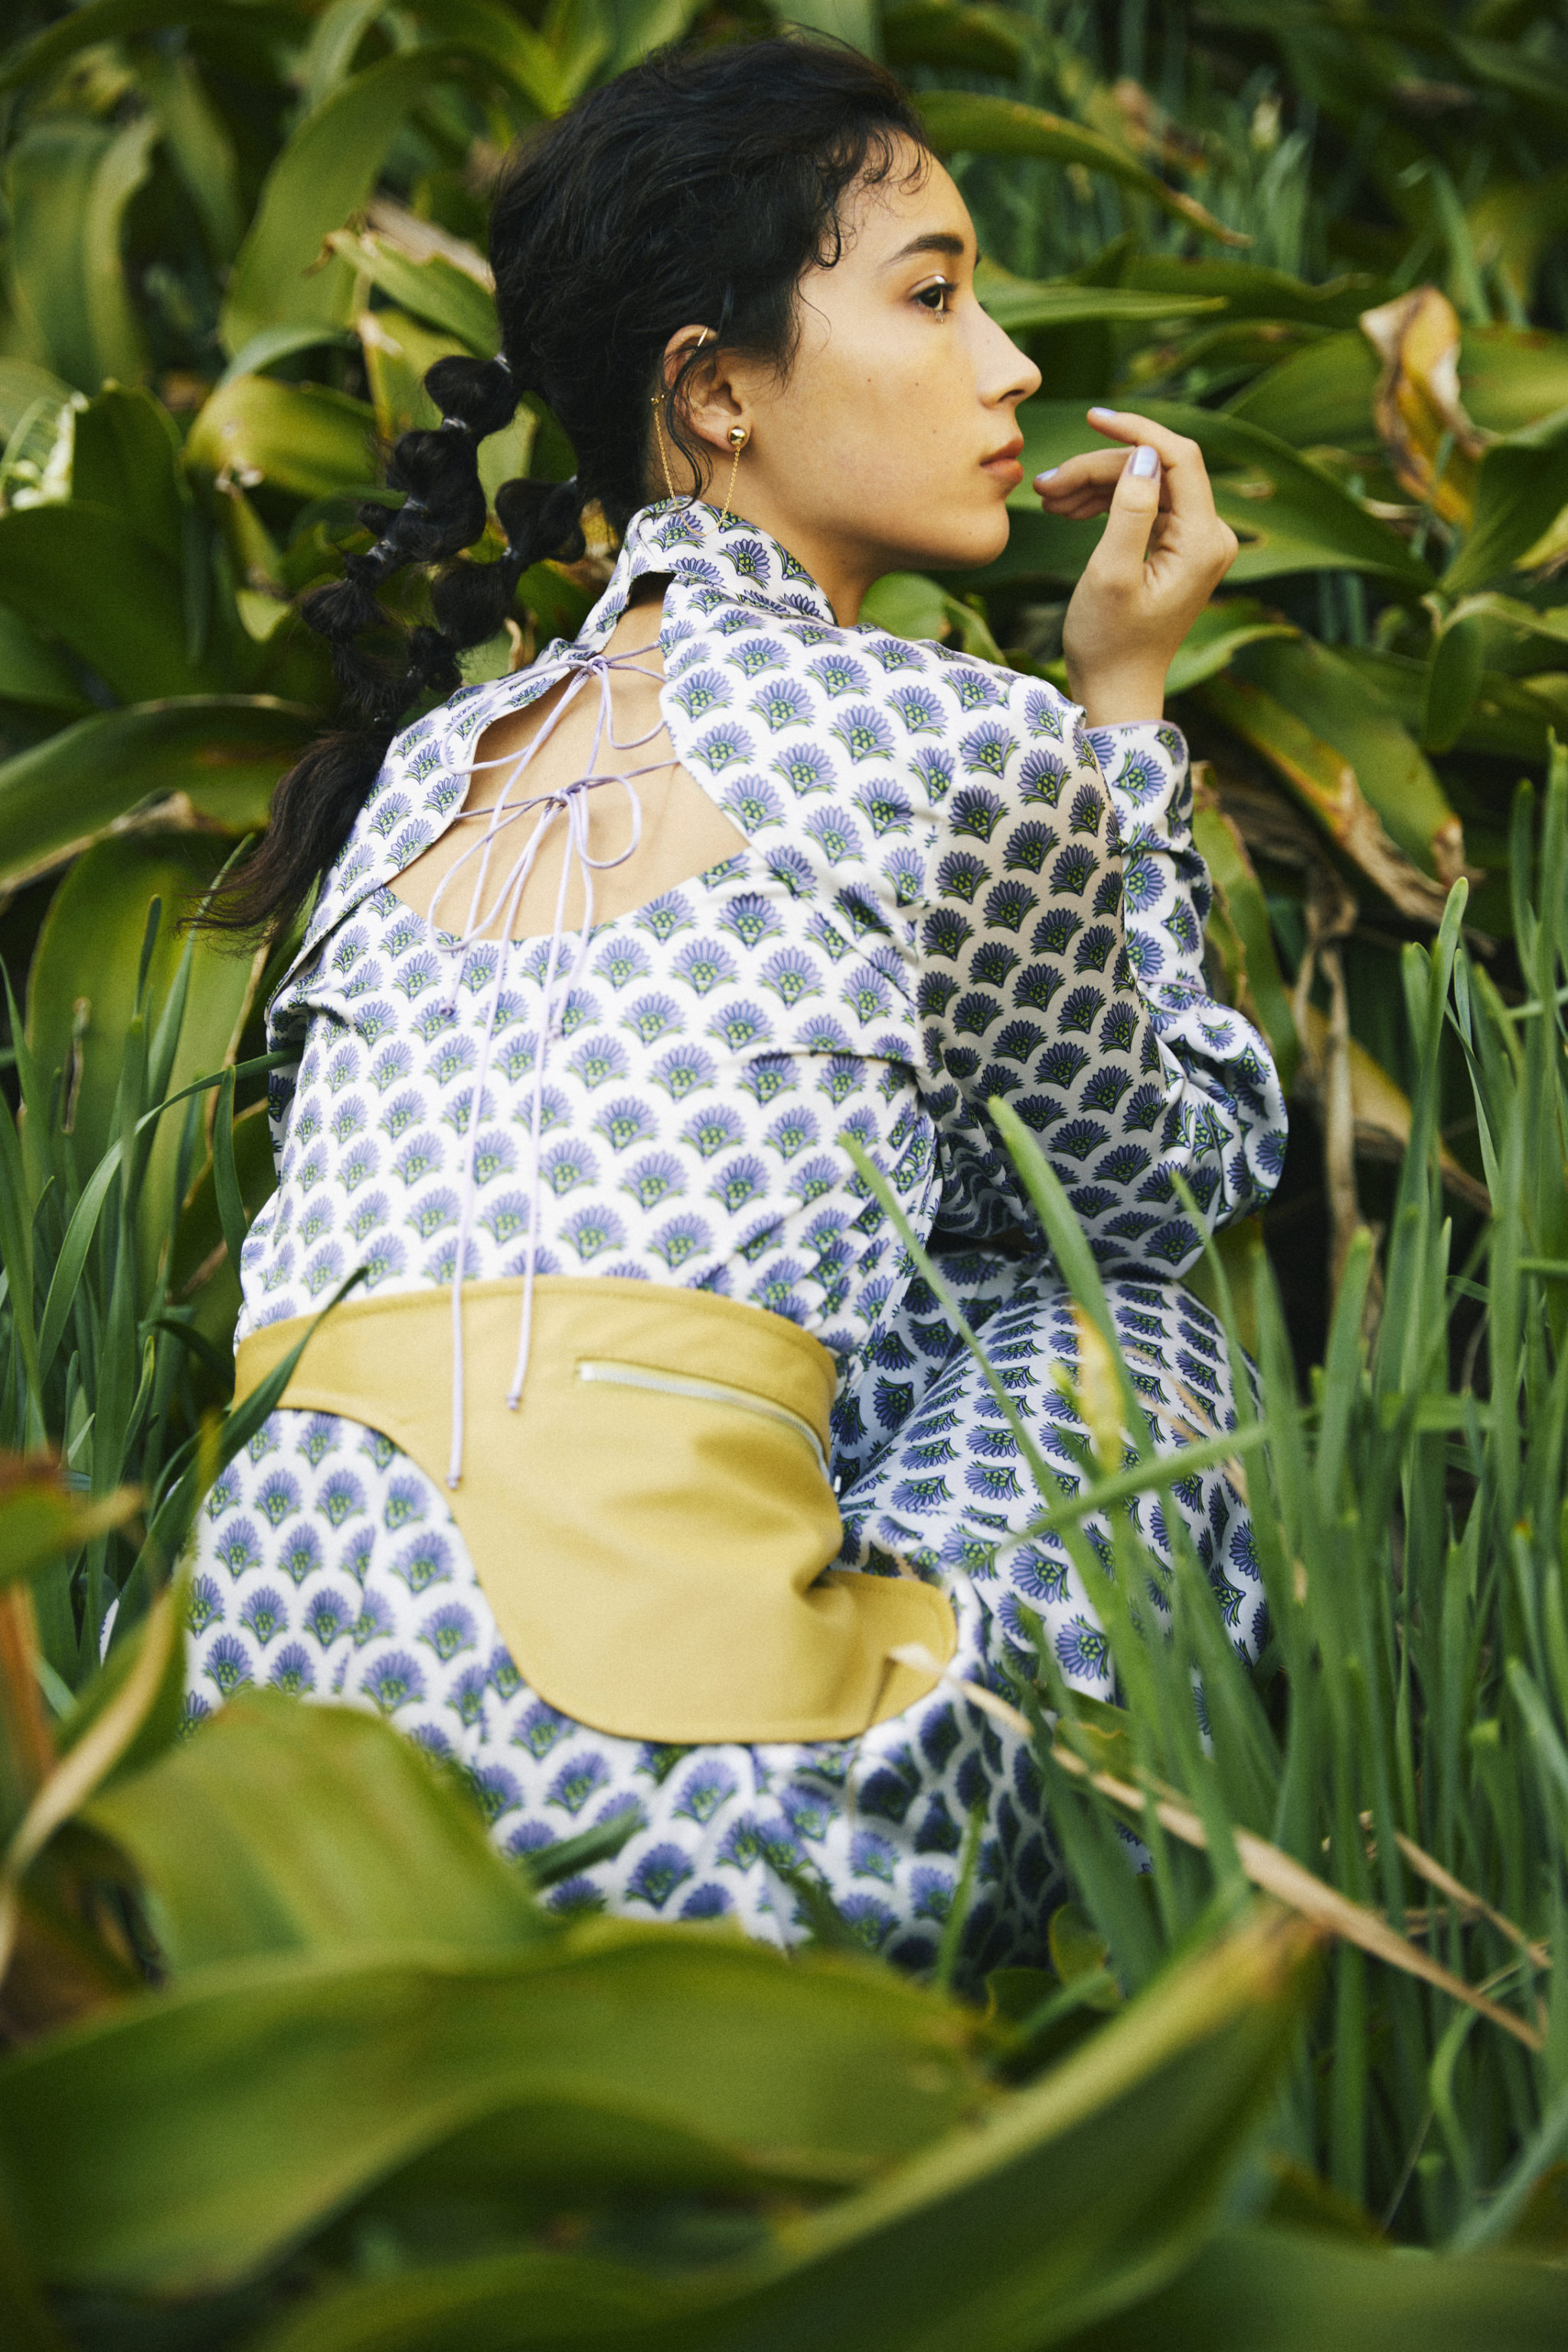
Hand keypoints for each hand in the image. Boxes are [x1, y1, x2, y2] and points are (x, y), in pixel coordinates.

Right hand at [1036, 408, 1237, 726]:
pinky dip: (1105, 504)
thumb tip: (1145, 455)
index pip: (1179, 458)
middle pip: (1156, 471)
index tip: (1093, 417)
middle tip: (1045, 485)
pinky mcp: (1176, 551)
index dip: (1137, 431)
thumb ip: (1130, 510)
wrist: (1115, 690)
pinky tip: (1068, 511)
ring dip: (1095, 486)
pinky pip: (1143, 508)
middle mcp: (1209, 537)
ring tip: (1047, 500)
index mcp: (1202, 541)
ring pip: (1145, 487)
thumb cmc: (1109, 642)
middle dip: (1099, 469)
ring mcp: (1195, 544)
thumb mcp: (1111, 574)